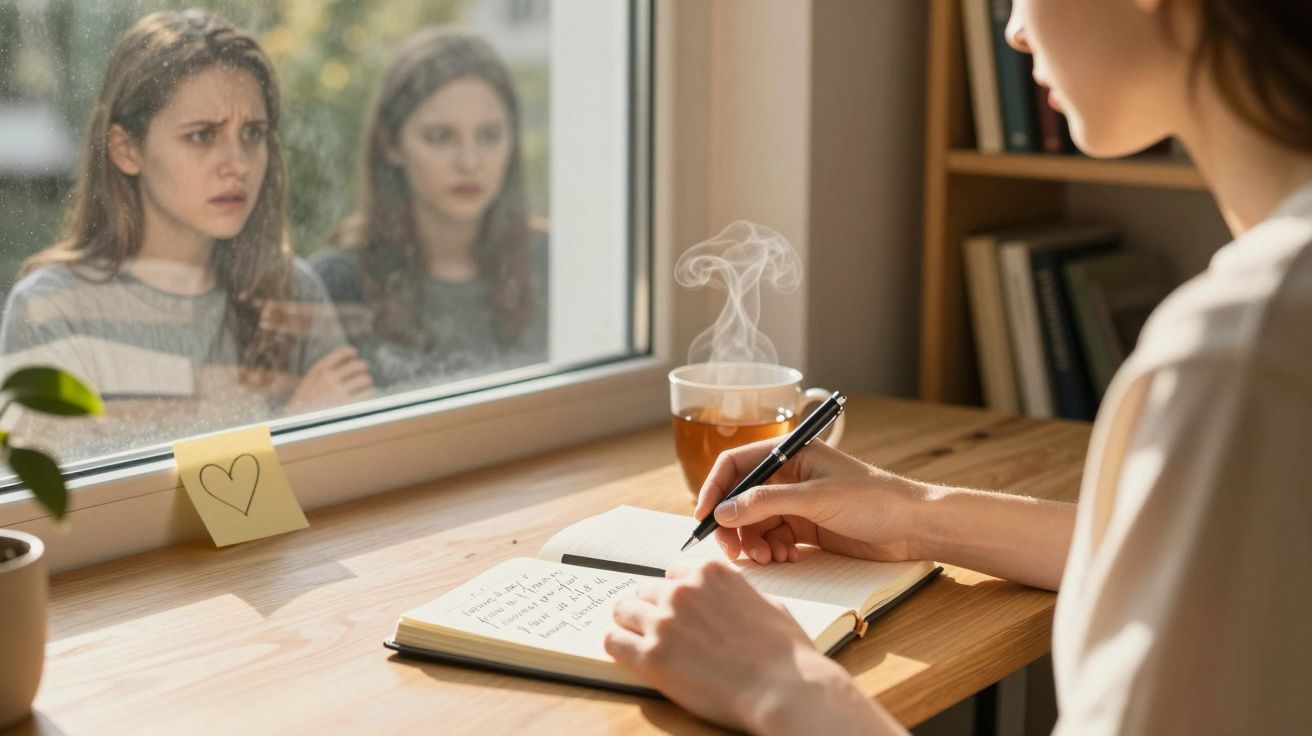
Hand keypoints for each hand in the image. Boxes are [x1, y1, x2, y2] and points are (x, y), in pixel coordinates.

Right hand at [284, 346, 373, 414]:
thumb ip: (320, 376)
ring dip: (366, 383)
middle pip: (358, 365)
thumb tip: (343, 367)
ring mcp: (339, 392)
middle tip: (362, 375)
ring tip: (364, 387)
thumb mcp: (306, 387)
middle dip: (362, 369)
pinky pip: (368, 393)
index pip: (339, 353)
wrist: (295, 429)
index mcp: (317, 372)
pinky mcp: (348, 405)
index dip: (350, 352)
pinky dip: (368, 394)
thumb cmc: (301, 409)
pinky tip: (363, 397)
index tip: (354, 354)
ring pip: (366, 379)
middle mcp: (328, 379)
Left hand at [605, 560, 891, 734]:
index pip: (673, 573)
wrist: (785, 690)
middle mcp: (682, 590)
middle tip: (661, 631)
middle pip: (645, 590)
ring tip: (641, 642)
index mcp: (710, 572)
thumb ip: (738, 595)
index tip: (677, 609)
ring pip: (623, 611)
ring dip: (631, 625)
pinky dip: (618, 646)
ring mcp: (664, 622)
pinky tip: (629, 654)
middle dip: (652, 609)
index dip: (676, 594)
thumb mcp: (768, 605)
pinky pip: (613, 641)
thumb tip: (731, 600)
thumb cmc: (787, 654)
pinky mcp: (651, 656)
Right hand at [695, 439, 929, 564]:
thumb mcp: (817, 499)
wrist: (915, 527)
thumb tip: (723, 512)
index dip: (715, 488)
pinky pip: (773, 538)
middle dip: (733, 524)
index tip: (703, 517)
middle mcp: (789, 476)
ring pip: (754, 523)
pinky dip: (771, 550)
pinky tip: (783, 558)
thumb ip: (767, 503)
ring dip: (752, 542)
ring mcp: (797, 503)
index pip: (736, 464)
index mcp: (791, 454)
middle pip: (741, 498)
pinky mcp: (806, 528)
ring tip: (766, 558)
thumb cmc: (874, 500)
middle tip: (732, 551)